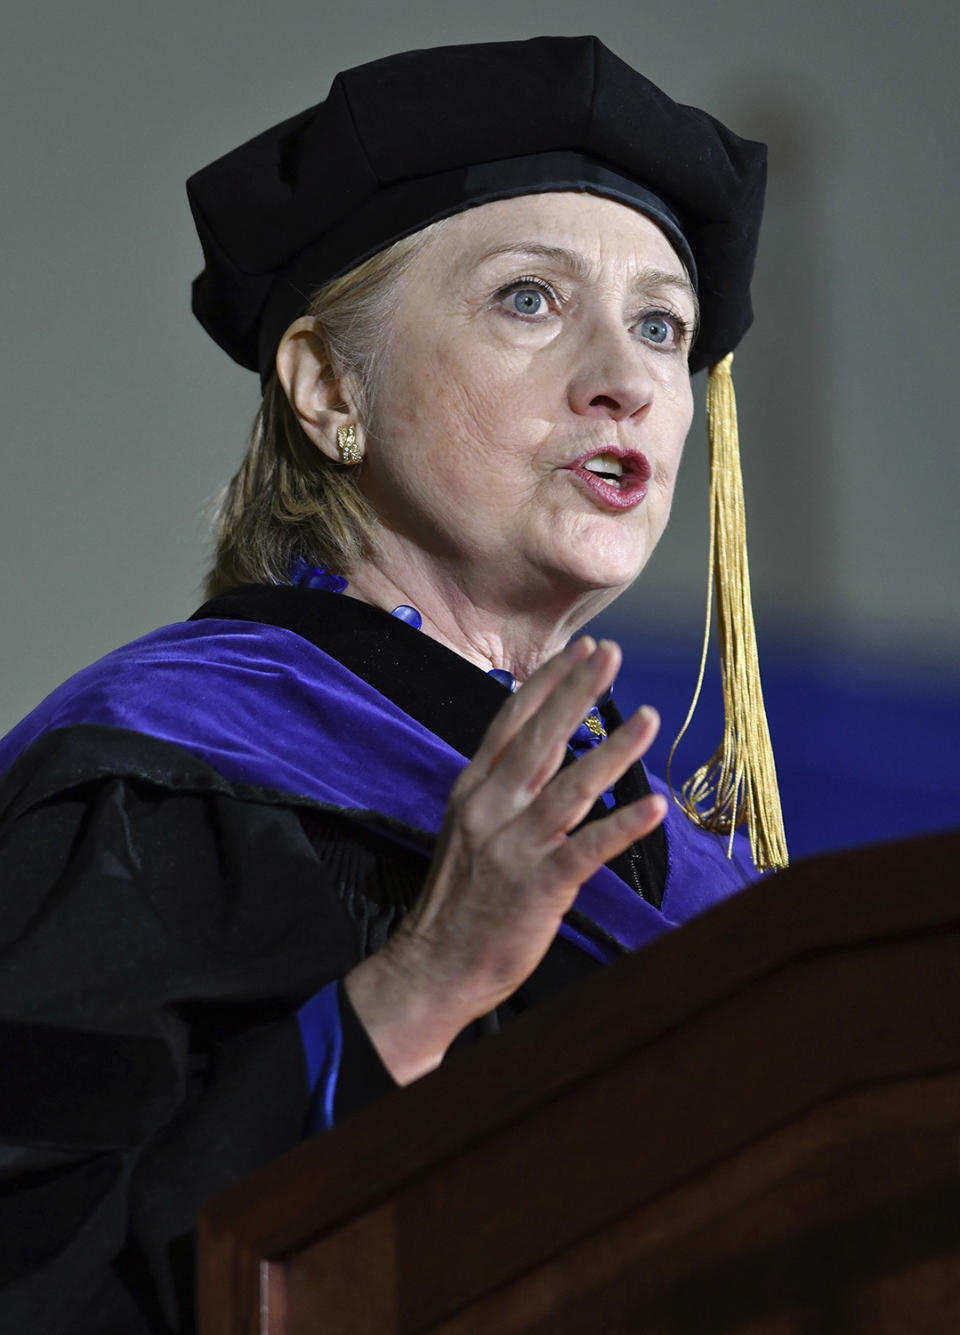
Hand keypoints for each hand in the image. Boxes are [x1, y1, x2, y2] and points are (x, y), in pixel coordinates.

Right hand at [345, 637, 665, 1083]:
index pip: (511, 722)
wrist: (434, 965)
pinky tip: (654, 805)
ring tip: (648, 715)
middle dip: (577, 692)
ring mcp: (514, 846)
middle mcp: (490, 808)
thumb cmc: (458, 897)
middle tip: (611, 654)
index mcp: (473, 790)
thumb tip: (539, 749)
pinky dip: (622, 826)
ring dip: (614, 749)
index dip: (547, 683)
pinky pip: (587, 849)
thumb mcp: (467, 827)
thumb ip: (499, 788)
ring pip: (571, 786)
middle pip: (540, 739)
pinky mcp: (538, 885)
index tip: (579, 649)